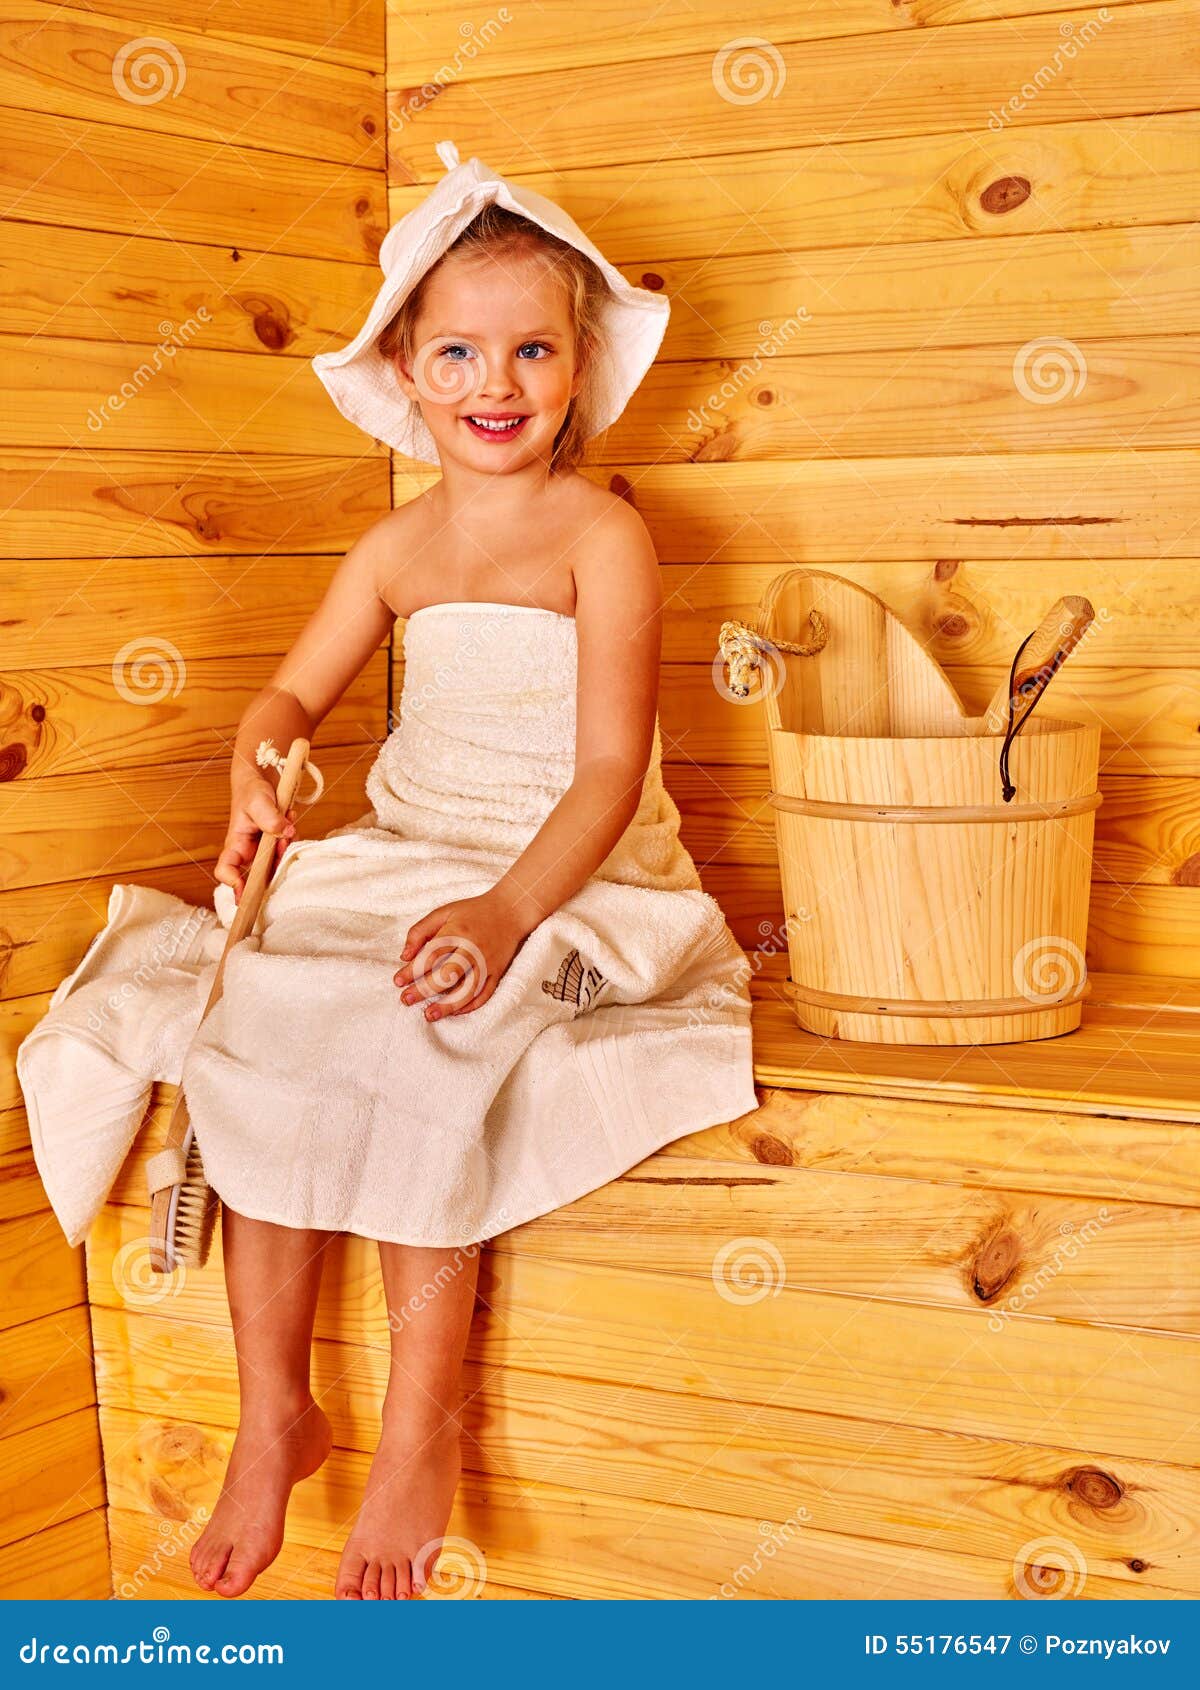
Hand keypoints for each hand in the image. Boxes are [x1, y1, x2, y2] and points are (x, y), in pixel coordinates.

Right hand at [214, 775, 296, 902]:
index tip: (245, 891)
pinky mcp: (278, 844)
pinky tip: (290, 819)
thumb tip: (285, 833)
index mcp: (235, 844)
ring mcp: (264, 850)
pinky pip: (287, 851)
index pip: (226, 870)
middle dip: (273, 866)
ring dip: (285, 849)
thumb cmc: (251, 791)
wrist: (262, 779)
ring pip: (276, 864)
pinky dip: (292, 838)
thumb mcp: (259, 802)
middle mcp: (249, 851)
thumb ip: (270, 818)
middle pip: (258, 875)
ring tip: (287, 825)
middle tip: (282, 843)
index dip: (232, 883)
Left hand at [394, 894, 526, 1019]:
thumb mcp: (444, 912)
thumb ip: (420, 931)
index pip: (430, 955)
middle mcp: (472, 949)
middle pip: (447, 975)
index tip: (398, 981)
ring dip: (447, 1005)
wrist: (511, 911)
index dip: (412, 970)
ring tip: (429, 1015)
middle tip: (406, 1000)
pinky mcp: (497, 972)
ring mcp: (487, 963)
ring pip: (467, 989)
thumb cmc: (473, 912)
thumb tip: (404, 956)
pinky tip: (455, 1012)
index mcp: (456, 932)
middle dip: (424, 989)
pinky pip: (485, 994)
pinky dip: (470, 1005)